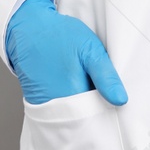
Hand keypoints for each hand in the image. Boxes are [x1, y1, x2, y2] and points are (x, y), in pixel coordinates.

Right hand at [4, 0, 127, 105]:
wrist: (29, 29)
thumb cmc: (60, 36)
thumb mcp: (89, 49)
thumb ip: (105, 76)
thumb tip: (120, 100)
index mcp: (74, 96)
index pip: (98, 117)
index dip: (110, 110)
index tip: (117, 100)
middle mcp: (58, 107)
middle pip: (85, 121)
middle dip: (98, 109)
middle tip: (105, 90)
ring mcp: (48, 106)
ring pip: (74, 116)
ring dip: (85, 106)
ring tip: (90, 86)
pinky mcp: (40, 103)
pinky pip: (62, 111)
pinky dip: (72, 103)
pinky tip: (77, 86)